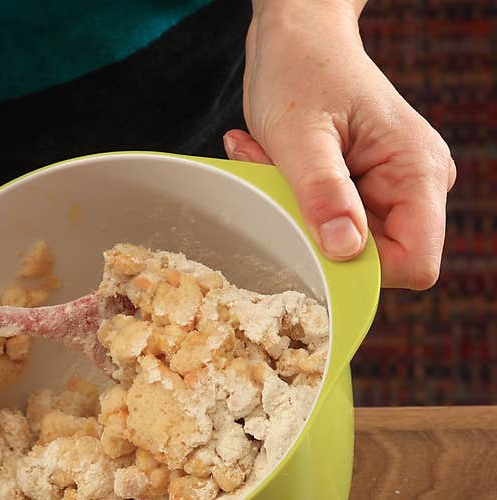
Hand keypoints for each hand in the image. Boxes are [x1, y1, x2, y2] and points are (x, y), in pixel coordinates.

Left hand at [225, 0, 455, 288]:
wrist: (297, 36)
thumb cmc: (301, 69)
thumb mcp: (301, 135)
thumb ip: (324, 192)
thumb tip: (343, 250)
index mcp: (418, 171)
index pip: (414, 261)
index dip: (361, 270)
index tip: (310, 241)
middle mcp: (415, 185)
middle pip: (375, 259)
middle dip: (316, 233)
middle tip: (278, 183)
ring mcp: (390, 188)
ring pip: (343, 243)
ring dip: (297, 215)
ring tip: (273, 164)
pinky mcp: (363, 189)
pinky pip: (327, 222)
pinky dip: (293, 203)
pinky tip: (274, 164)